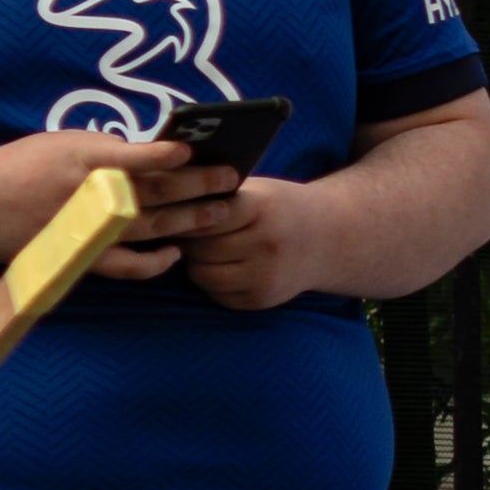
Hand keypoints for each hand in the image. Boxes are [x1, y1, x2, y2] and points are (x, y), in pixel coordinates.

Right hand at [0, 122, 209, 280]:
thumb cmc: (20, 168)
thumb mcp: (61, 143)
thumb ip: (108, 150)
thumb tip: (159, 156)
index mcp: (83, 160)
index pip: (135, 157)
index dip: (168, 154)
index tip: (195, 149)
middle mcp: (91, 195)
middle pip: (157, 192)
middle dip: (201, 184)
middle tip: (232, 178)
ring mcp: (90, 230)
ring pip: (154, 226)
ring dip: (193, 219)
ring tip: (222, 210)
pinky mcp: (84, 257)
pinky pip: (130, 266)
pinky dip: (157, 262)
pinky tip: (177, 252)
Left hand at [137, 168, 338, 314]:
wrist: (329, 239)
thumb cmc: (279, 208)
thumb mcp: (256, 190)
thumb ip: (216, 196)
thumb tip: (161, 200)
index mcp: (263, 209)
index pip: (205, 214)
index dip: (188, 214)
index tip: (177, 212)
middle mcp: (267, 244)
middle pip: (200, 247)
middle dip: (190, 241)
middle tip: (190, 233)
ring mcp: (265, 276)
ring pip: (203, 273)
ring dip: (198, 262)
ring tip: (208, 249)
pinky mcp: (260, 299)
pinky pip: (216, 292)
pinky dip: (213, 280)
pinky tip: (226, 266)